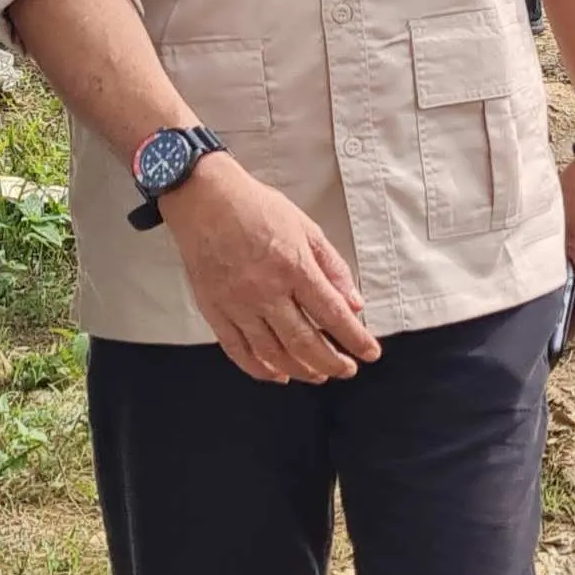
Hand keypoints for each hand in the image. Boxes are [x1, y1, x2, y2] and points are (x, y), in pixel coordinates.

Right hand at [161, 157, 380, 382]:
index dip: (355, 339)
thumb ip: (332, 267)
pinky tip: (276, 374)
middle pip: (305, 342)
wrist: (205, 199)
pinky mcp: (214, 310)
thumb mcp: (306, 228)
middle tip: (347, 370)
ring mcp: (237, 304)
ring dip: (300, 370)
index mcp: (294, 267)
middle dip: (332, 362)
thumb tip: (353, 302)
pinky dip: (259, 368)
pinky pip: (238, 350)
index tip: (370, 354)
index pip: (332, 315)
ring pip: (272, 353)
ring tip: (319, 375)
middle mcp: (266, 291)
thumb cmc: (256, 208)